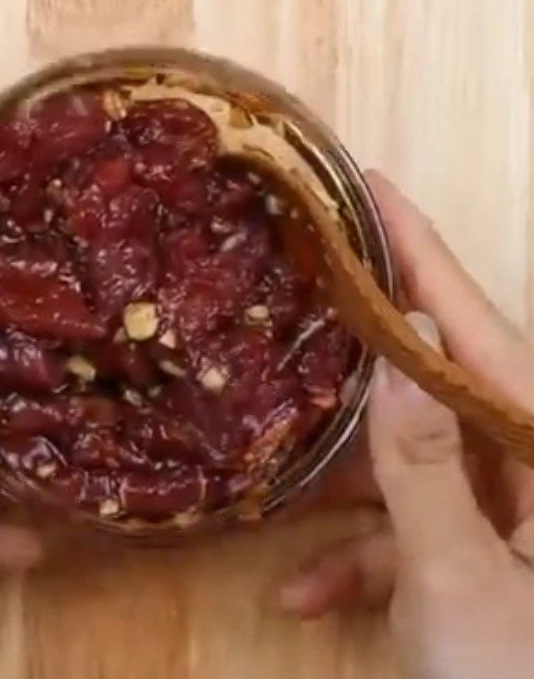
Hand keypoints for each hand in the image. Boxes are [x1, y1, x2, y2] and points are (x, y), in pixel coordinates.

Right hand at [281, 174, 533, 677]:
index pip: (476, 328)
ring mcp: (495, 511)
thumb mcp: (462, 581)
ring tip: (274, 453)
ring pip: (405, 459)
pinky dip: (355, 560)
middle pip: (432, 381)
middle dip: (362, 346)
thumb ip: (425, 468)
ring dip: (342, 477)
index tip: (371, 187)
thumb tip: (398, 360)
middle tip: (304, 288)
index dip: (421, 252)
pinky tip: (303, 595)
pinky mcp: (469, 553)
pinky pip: (404, 534)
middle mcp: (522, 464)